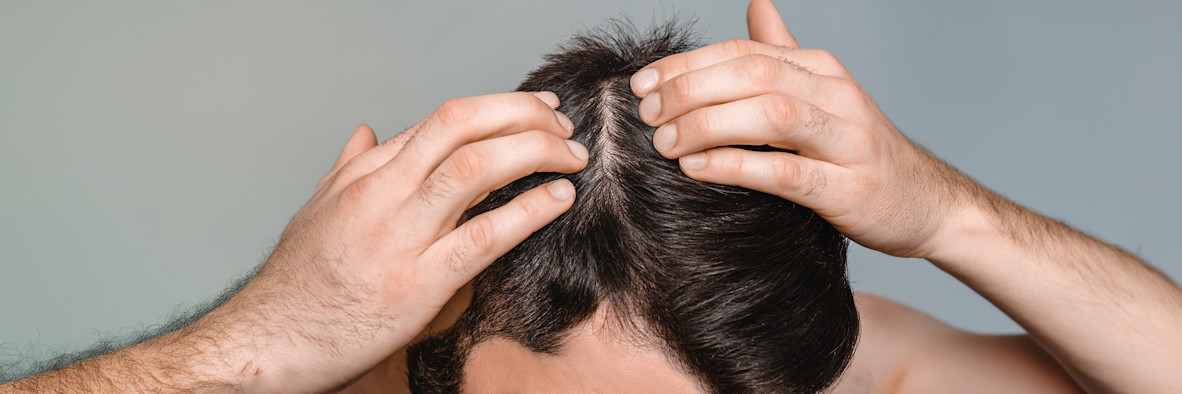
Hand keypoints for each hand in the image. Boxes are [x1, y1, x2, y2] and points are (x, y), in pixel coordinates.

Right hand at [221, 91, 587, 391]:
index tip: (531, 111)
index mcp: (364, 175)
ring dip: (534, 152)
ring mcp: (399, 236)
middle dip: (520, 113)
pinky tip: (557, 199)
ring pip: (475, 167)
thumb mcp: (316, 212)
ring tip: (569, 158)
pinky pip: (484, 236)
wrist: (267, 341)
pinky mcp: (418, 283)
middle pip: (460, 124)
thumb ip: (347, 169)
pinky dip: (529, 210)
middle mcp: (381, 193)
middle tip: (559, 123)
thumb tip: (364, 133)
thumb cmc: (296, 283)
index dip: (496, 109)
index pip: (440, 121)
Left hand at [630, 0, 975, 257]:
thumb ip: (784, 52)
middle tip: (647, 115)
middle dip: (691, 90)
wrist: (926, 204)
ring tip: (666, 142)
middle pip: (752, 74)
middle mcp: (836, 94)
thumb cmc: (860, 152)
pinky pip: (788, 171)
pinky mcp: (849, 188)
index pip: (743, 51)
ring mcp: (847, 139)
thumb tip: (756, 4)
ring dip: (709, 124)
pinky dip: (738, 166)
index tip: (642, 83)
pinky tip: (698, 169)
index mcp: (821, 68)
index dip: (687, 64)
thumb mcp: (824, 93)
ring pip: (770, 114)